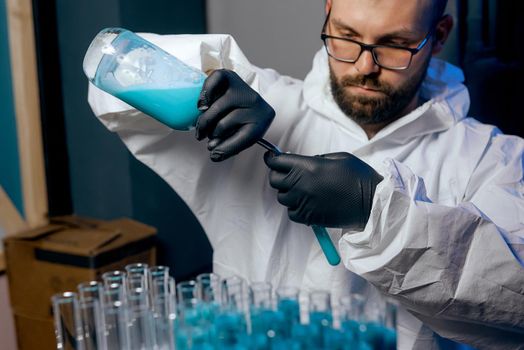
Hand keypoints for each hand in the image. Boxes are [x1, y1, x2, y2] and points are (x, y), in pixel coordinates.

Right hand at [196, 69, 274, 160]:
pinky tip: (202, 106)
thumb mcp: (241, 135)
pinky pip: (213, 83)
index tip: (214, 154)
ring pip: (217, 108)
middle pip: (225, 124)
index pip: (245, 138)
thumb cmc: (241, 121)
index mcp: (263, 119)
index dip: (226, 148)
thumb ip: (229, 146)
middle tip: (204, 137)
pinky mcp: (229, 75)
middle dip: (211, 134)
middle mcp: (255, 101)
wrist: (242, 97)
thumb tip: (214, 154)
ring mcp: (242, 87)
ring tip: (202, 127)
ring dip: (205, 120)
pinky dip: (205, 95)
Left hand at [264, 152, 382, 228]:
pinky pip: (291, 213)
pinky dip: (294, 208)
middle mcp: (301, 184)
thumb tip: (301, 162)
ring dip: (287, 192)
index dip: (272, 158)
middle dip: (277, 175)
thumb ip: (315, 159)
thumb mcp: (338, 157)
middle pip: (274, 180)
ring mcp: (303, 202)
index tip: (272, 158)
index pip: (276, 162)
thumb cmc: (358, 176)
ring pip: (282, 197)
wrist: (371, 203)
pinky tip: (305, 203)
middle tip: (286, 173)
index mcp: (307, 166)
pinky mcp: (309, 217)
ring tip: (300, 189)